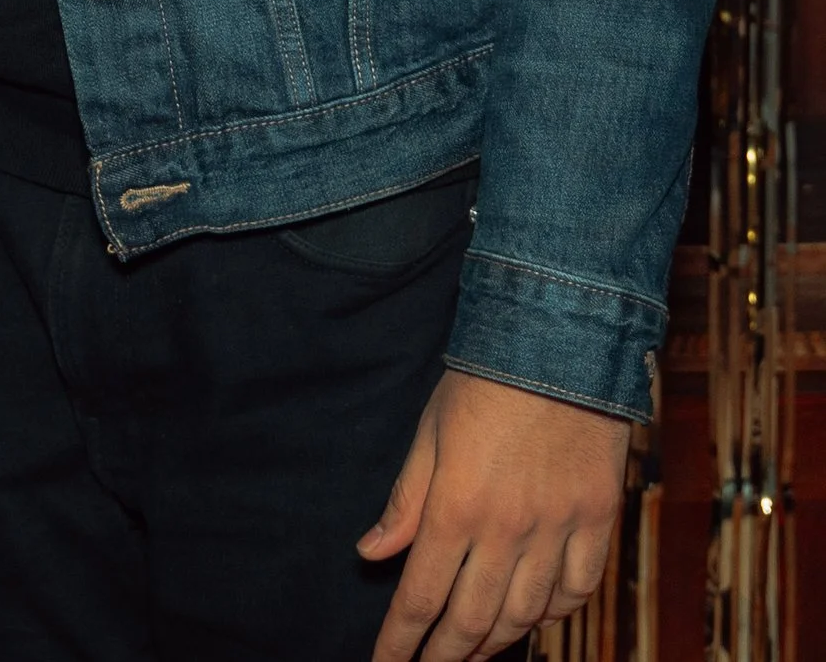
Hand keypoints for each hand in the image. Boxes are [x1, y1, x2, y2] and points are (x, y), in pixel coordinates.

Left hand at [361, 369, 629, 660]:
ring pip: (525, 615)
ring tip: (473, 654)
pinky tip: (534, 619)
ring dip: (496, 643)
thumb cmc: (483, 381)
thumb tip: (372, 553)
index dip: (401, 639)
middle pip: (472, 620)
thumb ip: (404, 501)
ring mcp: (558, 529)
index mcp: (456, 507)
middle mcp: (508, 530)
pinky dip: (553, 614)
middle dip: (445, 657)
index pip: (421, 595)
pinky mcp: (598, 520)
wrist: (559, 341)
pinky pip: (576, 590)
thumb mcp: (429, 432)